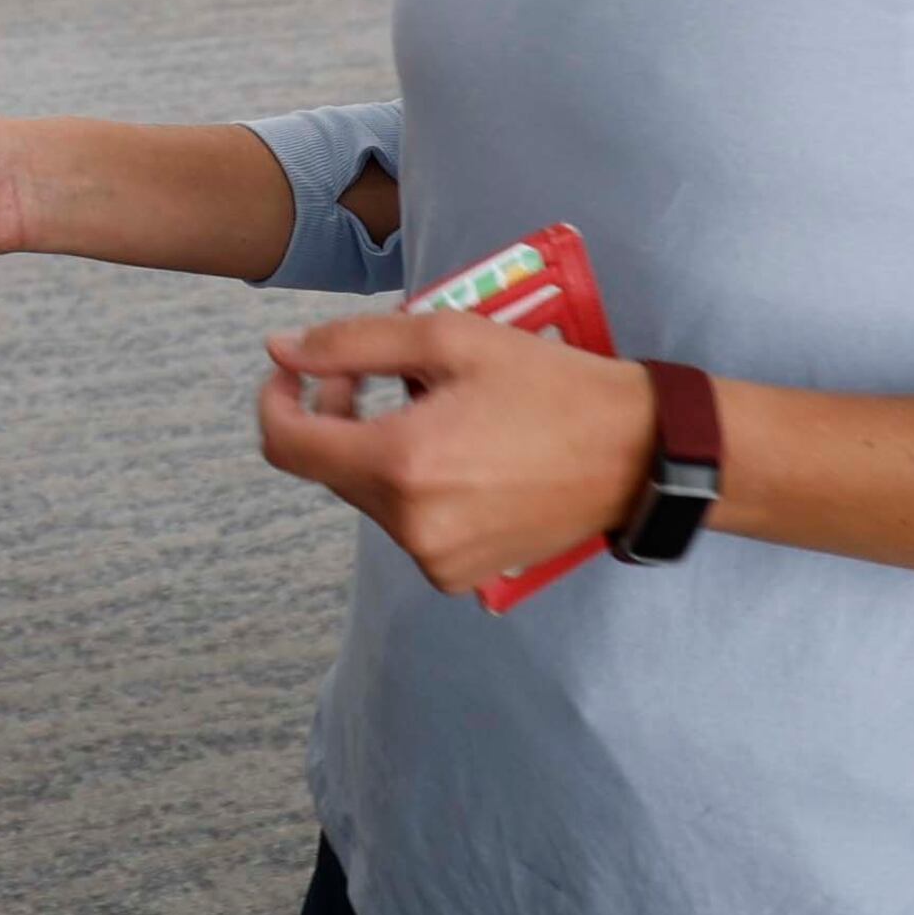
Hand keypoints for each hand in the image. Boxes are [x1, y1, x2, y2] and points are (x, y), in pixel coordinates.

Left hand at [254, 311, 660, 594]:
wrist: (638, 454)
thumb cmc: (549, 386)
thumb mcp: (449, 338)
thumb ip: (352, 343)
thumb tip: (280, 351)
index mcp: (401, 465)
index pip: (286, 444)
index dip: (275, 400)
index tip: (293, 369)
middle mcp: (409, 526)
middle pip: (329, 468)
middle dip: (335, 416)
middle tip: (372, 375)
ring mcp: (435, 559)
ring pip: (368, 495)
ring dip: (377, 449)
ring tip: (429, 410)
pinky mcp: (459, 576)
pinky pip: (407, 524)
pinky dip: (412, 486)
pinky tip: (457, 454)